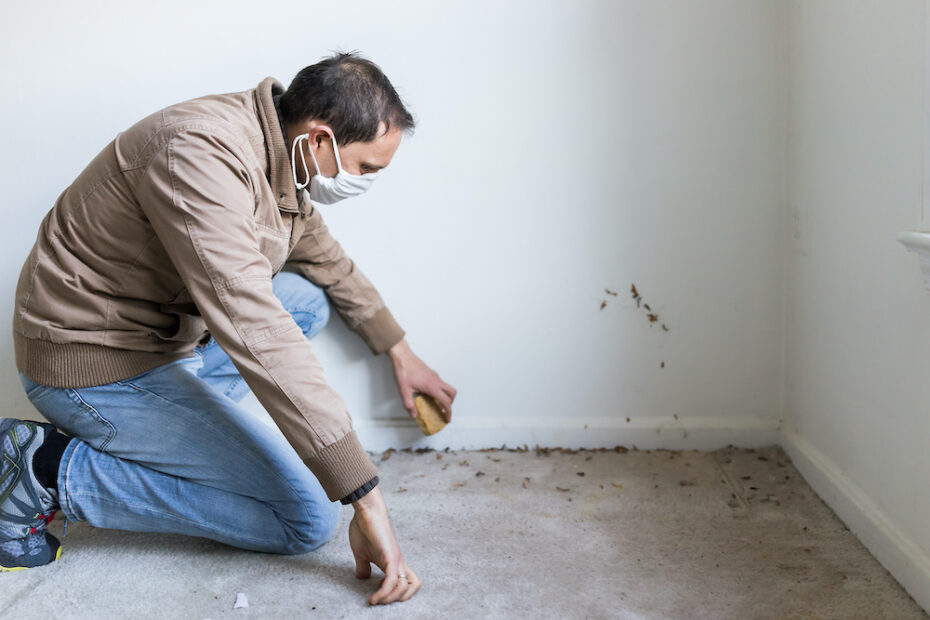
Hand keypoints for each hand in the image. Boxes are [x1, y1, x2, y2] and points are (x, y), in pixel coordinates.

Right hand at [348, 486, 421, 604]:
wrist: (366, 511)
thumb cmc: (365, 529)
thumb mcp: (361, 553)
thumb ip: (364, 566)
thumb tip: (363, 577)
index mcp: (394, 563)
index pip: (407, 583)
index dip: (397, 595)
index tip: (379, 597)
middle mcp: (399, 562)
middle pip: (413, 586)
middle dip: (398, 599)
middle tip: (380, 601)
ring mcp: (396, 559)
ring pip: (405, 587)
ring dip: (390, 599)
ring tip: (376, 601)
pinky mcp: (390, 556)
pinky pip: (392, 580)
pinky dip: (384, 593)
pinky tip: (374, 598)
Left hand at [387, 339, 456, 422]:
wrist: (402, 356)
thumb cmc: (403, 370)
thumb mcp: (404, 389)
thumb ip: (408, 403)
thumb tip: (414, 414)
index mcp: (431, 386)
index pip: (445, 401)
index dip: (448, 412)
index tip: (447, 418)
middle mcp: (436, 380)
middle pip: (452, 393)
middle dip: (450, 404)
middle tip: (444, 411)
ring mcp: (435, 376)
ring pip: (447, 388)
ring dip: (445, 397)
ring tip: (435, 404)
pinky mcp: (431, 373)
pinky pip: (440, 384)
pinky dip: (439, 391)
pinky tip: (428, 394)